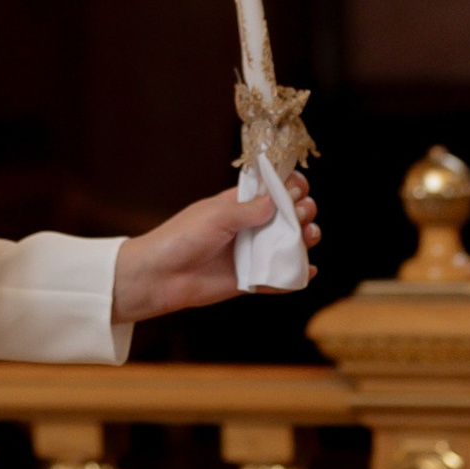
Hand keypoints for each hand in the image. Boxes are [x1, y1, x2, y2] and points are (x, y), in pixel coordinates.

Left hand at [115, 174, 320, 326]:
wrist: (160, 275)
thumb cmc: (181, 237)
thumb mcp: (216, 216)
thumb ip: (248, 210)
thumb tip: (277, 201)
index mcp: (238, 205)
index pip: (272, 190)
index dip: (289, 187)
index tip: (297, 189)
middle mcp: (249, 228)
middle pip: (287, 216)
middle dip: (302, 211)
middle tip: (301, 214)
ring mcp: (251, 254)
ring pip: (288, 246)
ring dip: (305, 240)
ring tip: (309, 236)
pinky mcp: (250, 281)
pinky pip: (278, 280)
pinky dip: (295, 276)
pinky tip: (308, 270)